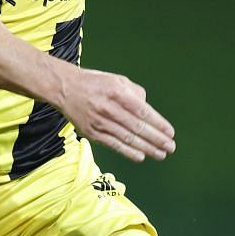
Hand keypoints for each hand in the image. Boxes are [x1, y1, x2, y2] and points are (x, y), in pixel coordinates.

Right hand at [52, 66, 176, 163]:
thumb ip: (135, 93)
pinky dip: (128, 151)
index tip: (170, 132)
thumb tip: (148, 111)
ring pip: (127, 138)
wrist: (64, 88)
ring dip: (146, 148)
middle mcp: (109, 108)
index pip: (143, 111)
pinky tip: (140, 156)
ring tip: (160, 154)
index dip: (158, 124)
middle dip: (156, 139)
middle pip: (137, 127)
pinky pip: (113, 144)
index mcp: (117, 92)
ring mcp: (99, 122)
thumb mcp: (117, 80)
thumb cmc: (94, 83)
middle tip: (170, 147)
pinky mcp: (92, 132)